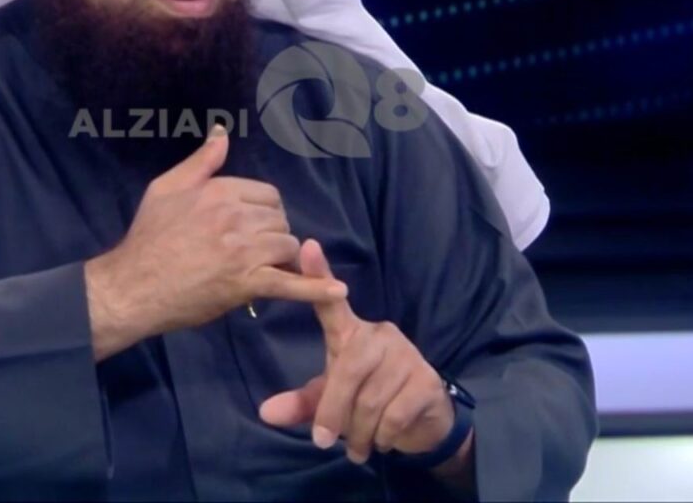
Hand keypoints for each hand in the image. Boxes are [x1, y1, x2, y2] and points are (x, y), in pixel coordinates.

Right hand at [85, 126, 347, 359]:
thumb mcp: (166, 188)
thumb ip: (201, 161)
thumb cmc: (148, 237)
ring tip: (265, 269)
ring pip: (288, 247)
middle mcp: (236, 216)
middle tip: (253, 252)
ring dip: (283, 259)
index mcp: (221, 191)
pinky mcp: (247, 283)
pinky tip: (336, 289)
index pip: (268, 196)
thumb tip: (222, 132)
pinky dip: (315, 288)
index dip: (264, 213)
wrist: (133, 287)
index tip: (251, 229)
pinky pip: (289, 284)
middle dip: (273, 235)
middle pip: (280, 221)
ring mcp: (244, 251)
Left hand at [257, 239, 458, 464]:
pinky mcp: (427, 381)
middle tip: (324, 441)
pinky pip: (394, 414)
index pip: (332, 305)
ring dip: (360, 433)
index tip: (306, 245)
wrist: (425, 422)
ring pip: (371, 400)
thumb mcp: (332, 401)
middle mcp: (380, 336)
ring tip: (358, 447)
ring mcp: (407, 356)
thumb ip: (303, 404)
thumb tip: (265, 413)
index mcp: (353, 335)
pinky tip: (385, 440)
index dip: (319, 274)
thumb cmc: (371, 402)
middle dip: (333, 411)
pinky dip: (384, 436)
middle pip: (348, 370)